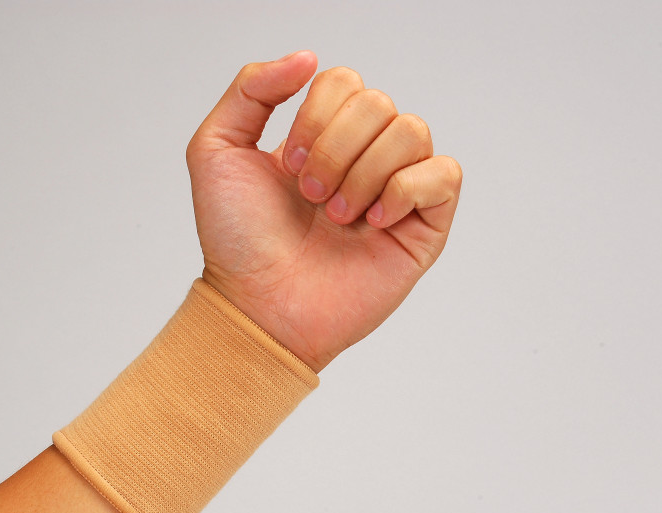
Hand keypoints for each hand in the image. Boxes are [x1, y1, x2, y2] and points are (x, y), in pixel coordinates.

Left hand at [187, 51, 461, 372]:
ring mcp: (395, 190)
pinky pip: (444, 174)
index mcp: (322, 137)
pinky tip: (374, 221)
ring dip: (364, 173)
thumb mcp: (216, 151)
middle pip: (379, 103)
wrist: (257, 306)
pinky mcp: (422, 226)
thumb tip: (307, 58)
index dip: (317, 116)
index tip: (287, 167)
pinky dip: (407, 189)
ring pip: (412, 132)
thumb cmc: (236, 240)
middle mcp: (362, 158)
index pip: (345, 83)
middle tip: (309, 195)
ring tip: (337, 216)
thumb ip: (250, 90)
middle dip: (336, 148)